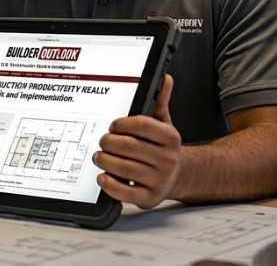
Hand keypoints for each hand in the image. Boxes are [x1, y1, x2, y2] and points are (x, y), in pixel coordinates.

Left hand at [93, 74, 181, 208]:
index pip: (142, 125)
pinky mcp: (148, 198)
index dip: (122, 123)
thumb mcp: (164, 124)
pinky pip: (124, 193)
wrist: (177, 176)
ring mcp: (159, 180)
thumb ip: (160, 102)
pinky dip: (109, 184)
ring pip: (123, 168)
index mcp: (171, 138)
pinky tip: (103, 176)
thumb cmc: (162, 148)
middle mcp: (167, 159)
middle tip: (102, 141)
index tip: (113, 125)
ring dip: (104, 161)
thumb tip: (165, 78)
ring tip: (99, 156)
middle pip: (128, 146)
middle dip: (108, 142)